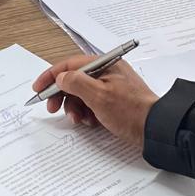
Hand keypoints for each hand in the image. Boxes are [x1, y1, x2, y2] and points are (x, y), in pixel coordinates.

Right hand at [33, 57, 157, 147]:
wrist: (156, 131)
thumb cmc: (131, 111)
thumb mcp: (99, 95)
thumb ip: (75, 83)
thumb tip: (61, 77)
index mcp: (105, 64)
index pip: (70, 64)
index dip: (51, 76)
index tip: (38, 89)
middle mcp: (107, 73)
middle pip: (74, 79)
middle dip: (62, 95)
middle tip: (52, 109)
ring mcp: (111, 88)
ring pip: (81, 94)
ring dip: (74, 107)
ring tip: (77, 119)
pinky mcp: (114, 102)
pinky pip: (92, 104)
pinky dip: (86, 113)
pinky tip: (90, 122)